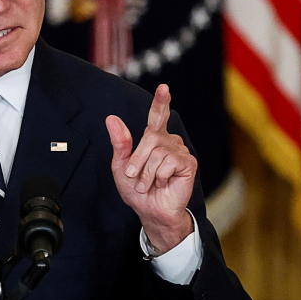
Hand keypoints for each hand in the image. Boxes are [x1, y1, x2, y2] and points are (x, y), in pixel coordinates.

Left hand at [105, 84, 196, 253]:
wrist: (150, 211)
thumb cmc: (137, 190)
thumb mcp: (122, 166)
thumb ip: (119, 143)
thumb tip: (111, 118)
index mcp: (154, 139)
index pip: (158, 116)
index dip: (161, 101)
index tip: (164, 88)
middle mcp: (169, 141)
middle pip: (150, 137)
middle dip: (137, 160)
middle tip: (135, 177)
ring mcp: (180, 151)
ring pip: (157, 152)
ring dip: (147, 173)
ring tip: (149, 184)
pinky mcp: (188, 163)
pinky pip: (168, 162)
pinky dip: (159, 176)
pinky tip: (163, 184)